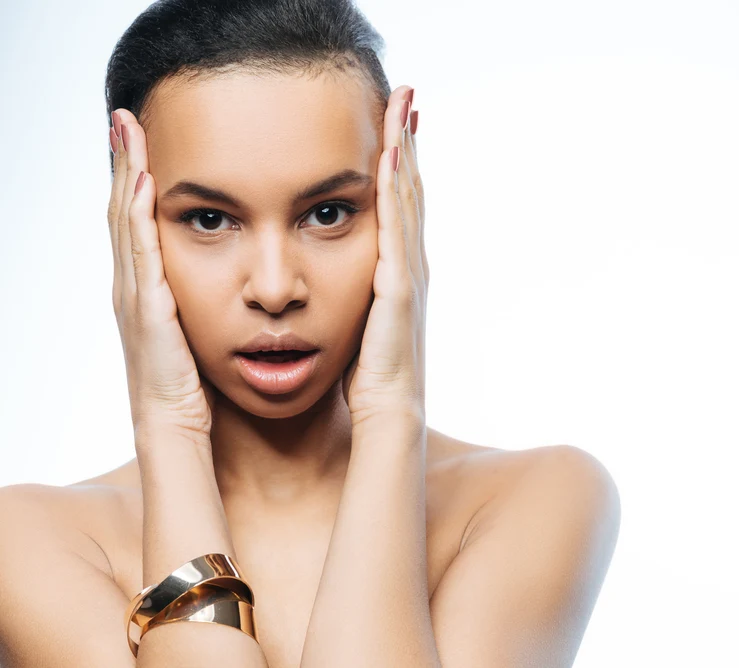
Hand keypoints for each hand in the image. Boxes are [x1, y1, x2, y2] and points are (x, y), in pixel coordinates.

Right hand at [108, 110, 215, 442]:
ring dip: (124, 174)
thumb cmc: (196, 385)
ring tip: (125, 130)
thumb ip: (208, 300)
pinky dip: (137, 216)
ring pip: (124, 223)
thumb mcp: (200, 330)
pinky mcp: (148, 312)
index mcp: (148, 289)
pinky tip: (141, 182)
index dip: (135, 178)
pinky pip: (141, 254)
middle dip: (122, 162)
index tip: (141, 137)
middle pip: (122, 211)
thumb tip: (235, 276)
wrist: (179, 428)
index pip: (137, 222)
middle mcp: (133, 286)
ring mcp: (135, 297)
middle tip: (124, 115)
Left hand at [341, 85, 427, 426]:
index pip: (397, 207)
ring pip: (407, 199)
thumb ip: (354, 293)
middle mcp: (408, 265)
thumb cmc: (368, 378)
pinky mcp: (400, 288)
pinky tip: (390, 156)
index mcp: (396, 273)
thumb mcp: (359, 323)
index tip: (392, 123)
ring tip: (402, 106)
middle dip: (407, 142)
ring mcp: (408, 274)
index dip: (397, 164)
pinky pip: (397, 229)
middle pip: (409, 191)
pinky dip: (396, 190)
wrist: (387, 416)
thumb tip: (328, 275)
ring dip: (405, 151)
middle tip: (405, 95)